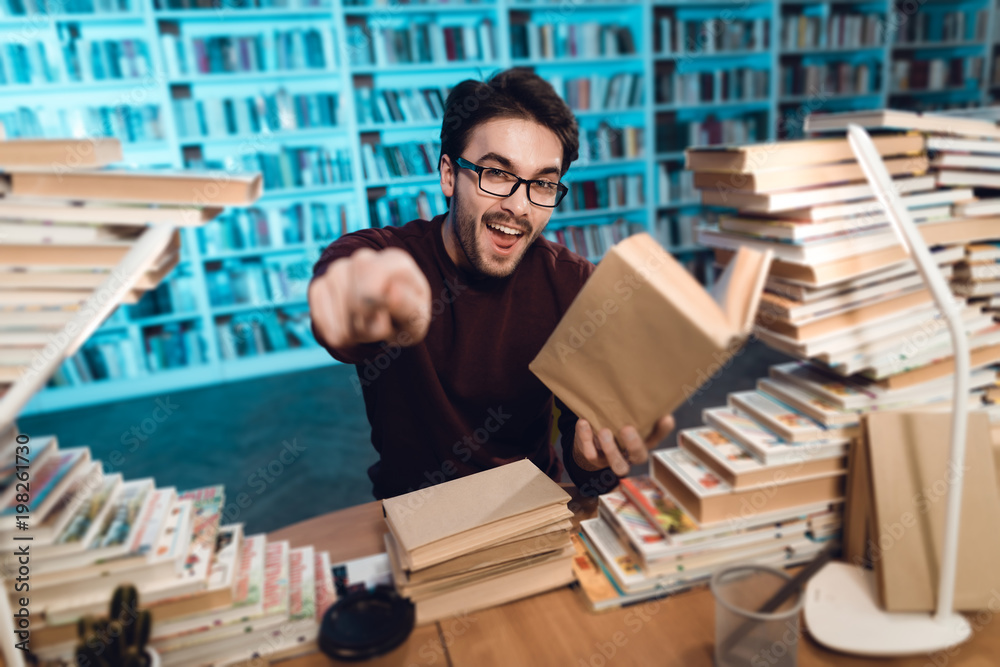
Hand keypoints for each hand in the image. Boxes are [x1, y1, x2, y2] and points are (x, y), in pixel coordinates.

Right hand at [308, 247, 431, 348]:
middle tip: (380, 324)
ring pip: (339, 320)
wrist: (385, 314)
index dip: (379, 317)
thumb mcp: (417, 318)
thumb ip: (409, 308)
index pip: (373, 291)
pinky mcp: (318, 285)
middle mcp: (364, 258)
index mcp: (396, 261)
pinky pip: (322, 324)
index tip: (389, 319)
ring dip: (354, 333)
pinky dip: (337, 335)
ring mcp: (337, 269)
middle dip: (368, 327)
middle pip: (355, 305)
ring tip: (367, 323)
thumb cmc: (405, 316)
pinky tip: (350, 325)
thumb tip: (390, 293)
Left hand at [573, 415, 675, 476]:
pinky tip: (583, 423)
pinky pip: (591, 453)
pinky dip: (585, 438)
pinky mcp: (594, 458)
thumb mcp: (626, 417)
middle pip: (639, 456)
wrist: (591, 441)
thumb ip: (635, 409)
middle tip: (627, 428)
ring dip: (610, 449)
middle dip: (634, 444)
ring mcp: (613, 459)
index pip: (657, 436)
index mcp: (643, 441)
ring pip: (617, 464)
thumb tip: (646, 392)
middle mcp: (631, 454)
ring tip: (604, 431)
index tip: (665, 417)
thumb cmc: (614, 424)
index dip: (662, 430)